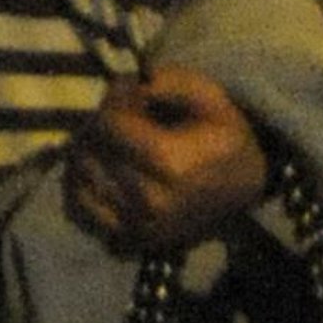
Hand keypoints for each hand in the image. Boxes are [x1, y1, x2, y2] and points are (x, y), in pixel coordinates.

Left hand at [63, 63, 269, 255]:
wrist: (242, 191)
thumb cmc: (223, 137)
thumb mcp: (210, 97)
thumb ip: (169, 82)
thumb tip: (128, 83)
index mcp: (172, 165)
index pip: (109, 125)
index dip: (113, 101)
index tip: (128, 93)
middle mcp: (149, 202)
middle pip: (91, 150)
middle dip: (100, 126)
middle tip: (121, 117)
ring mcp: (136, 226)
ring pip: (80, 178)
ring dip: (89, 152)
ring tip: (114, 142)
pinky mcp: (127, 241)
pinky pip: (80, 207)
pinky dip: (82, 184)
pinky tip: (103, 168)